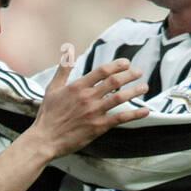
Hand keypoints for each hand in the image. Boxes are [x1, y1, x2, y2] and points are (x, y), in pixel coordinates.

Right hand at [31, 59, 149, 158]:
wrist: (44, 140)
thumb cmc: (47, 115)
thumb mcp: (53, 88)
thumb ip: (63, 68)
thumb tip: (68, 49)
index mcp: (77, 86)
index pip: (102, 71)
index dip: (117, 65)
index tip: (126, 63)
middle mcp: (87, 97)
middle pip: (114, 81)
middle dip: (129, 75)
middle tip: (138, 72)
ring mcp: (93, 112)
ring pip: (119, 98)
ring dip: (134, 91)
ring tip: (144, 87)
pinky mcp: (97, 127)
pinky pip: (120, 118)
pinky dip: (134, 114)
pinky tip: (145, 111)